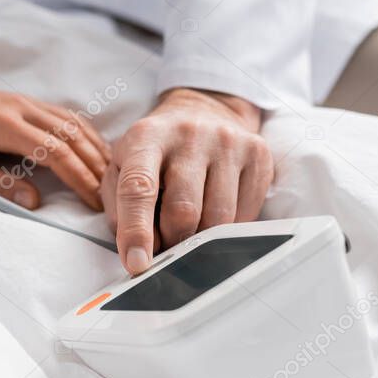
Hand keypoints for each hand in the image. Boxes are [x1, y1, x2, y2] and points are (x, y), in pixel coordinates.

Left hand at [0, 78, 110, 209]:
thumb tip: (34, 202)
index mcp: (4, 125)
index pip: (54, 153)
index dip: (79, 178)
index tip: (94, 202)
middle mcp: (21, 108)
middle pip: (71, 136)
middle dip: (95, 168)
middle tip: (111, 197)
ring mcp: (26, 101)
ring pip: (73, 123)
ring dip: (95, 150)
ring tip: (111, 178)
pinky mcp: (27, 101)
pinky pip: (65, 115)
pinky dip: (85, 134)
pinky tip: (95, 151)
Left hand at [101, 88, 273, 273]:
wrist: (202, 112)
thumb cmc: (155, 151)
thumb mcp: (122, 169)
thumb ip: (120, 210)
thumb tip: (137, 254)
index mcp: (146, 137)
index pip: (138, 188)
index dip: (136, 231)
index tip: (138, 265)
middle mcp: (188, 134)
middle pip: (183, 210)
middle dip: (173, 241)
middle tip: (167, 244)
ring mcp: (227, 142)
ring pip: (218, 218)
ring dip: (201, 240)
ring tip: (189, 230)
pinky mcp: (257, 153)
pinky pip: (246, 214)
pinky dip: (227, 230)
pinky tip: (215, 215)